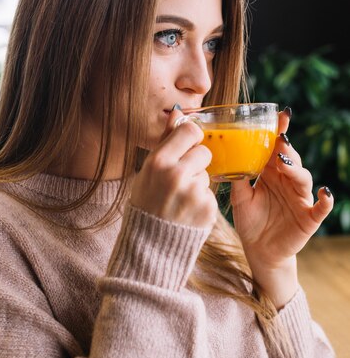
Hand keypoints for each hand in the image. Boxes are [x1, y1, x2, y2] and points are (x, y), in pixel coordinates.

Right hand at [131, 110, 217, 229]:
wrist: (150, 245)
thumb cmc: (146, 202)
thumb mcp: (148, 170)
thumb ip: (165, 141)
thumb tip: (177, 112)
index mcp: (159, 161)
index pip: (190, 131)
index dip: (191, 138)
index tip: (187, 146)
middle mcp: (176, 174)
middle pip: (203, 152)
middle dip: (196, 163)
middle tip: (180, 179)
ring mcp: (194, 192)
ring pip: (207, 174)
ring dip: (198, 183)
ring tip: (180, 200)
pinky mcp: (208, 208)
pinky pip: (210, 193)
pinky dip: (202, 201)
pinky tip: (187, 211)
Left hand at [230, 108, 333, 307]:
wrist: (259, 251)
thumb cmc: (250, 221)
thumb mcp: (239, 199)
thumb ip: (237, 179)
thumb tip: (227, 157)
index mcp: (271, 173)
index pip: (276, 148)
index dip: (279, 132)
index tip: (280, 115)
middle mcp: (287, 181)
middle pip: (290, 159)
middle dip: (286, 147)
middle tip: (279, 137)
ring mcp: (300, 198)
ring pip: (303, 178)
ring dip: (295, 169)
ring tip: (284, 162)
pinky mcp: (309, 217)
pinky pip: (321, 207)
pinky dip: (325, 199)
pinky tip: (323, 192)